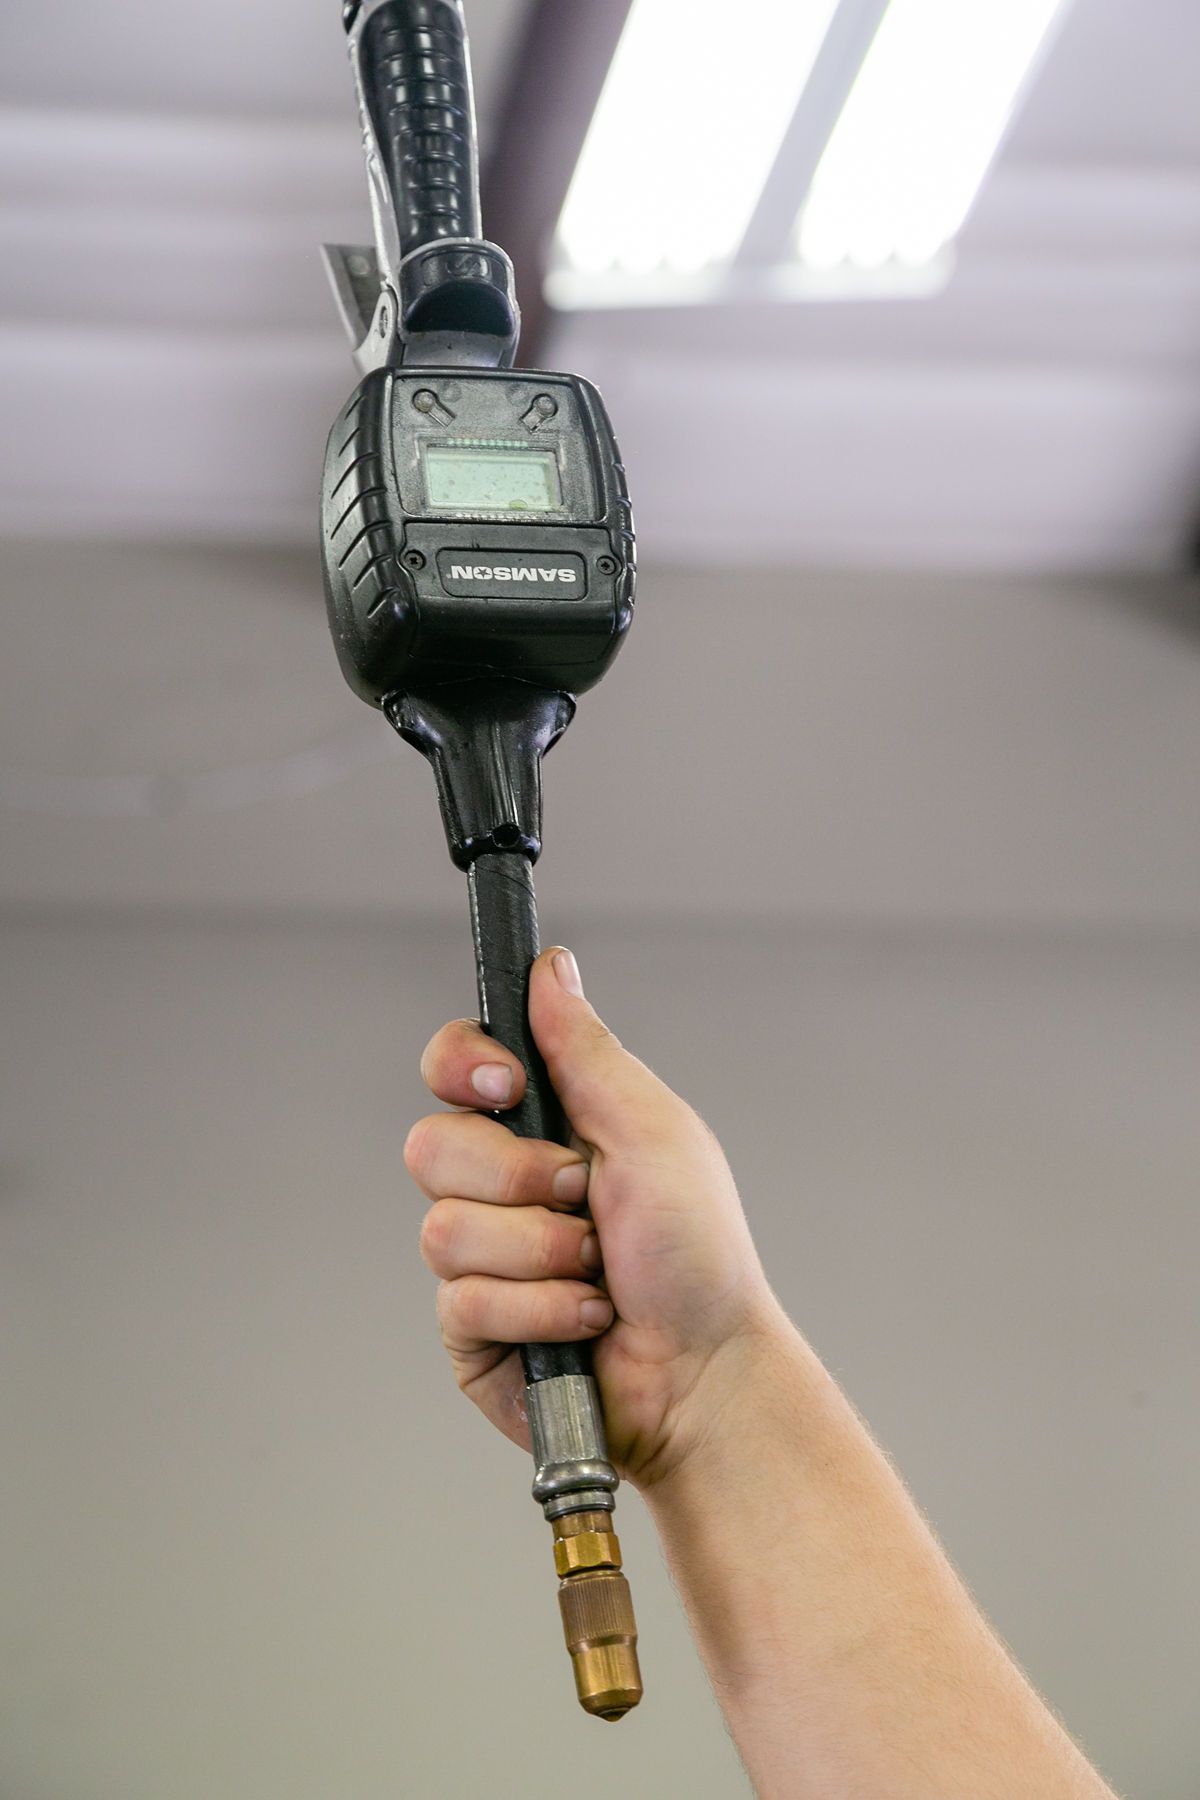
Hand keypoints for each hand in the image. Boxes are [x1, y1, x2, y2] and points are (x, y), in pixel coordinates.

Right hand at [404, 945, 781, 1487]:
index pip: (453, 1066)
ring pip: (444, 1229)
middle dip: (518, 1178)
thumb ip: (586, 1050)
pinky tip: (585, 1321)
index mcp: (542, 1126)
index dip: (462, 1066)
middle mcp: (502, 1185)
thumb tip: (550, 965)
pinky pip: (461, 1302)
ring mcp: (481, 1259)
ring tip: (597, 1274)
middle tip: (584, 1198)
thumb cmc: (697, 1251)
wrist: (706, 1369)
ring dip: (540, 1254)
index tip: (509, 1086)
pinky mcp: (471, 1329)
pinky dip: (540, 1311)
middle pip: (430, 1144)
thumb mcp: (652, 1130)